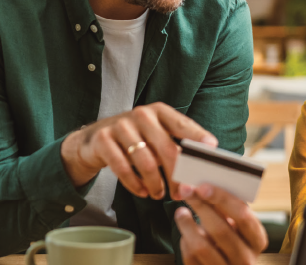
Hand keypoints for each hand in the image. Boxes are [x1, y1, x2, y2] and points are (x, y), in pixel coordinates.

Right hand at [60, 102, 216, 199]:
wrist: (93, 140)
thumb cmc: (134, 141)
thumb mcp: (155, 137)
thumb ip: (176, 146)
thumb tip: (203, 164)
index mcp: (159, 111)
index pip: (182, 124)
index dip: (197, 136)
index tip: (212, 148)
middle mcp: (141, 115)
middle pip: (166, 148)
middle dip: (177, 175)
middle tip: (181, 193)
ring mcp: (120, 126)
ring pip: (146, 162)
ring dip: (155, 183)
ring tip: (159, 194)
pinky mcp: (103, 140)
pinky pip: (123, 168)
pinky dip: (135, 184)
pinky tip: (142, 192)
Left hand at [175, 183, 267, 264]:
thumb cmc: (231, 240)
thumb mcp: (237, 226)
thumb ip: (226, 209)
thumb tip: (203, 186)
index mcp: (257, 240)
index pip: (243, 216)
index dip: (222, 199)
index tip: (202, 186)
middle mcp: (246, 259)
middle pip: (220, 230)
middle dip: (200, 206)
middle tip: (185, 190)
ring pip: (201, 247)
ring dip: (187, 225)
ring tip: (181, 212)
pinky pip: (191, 258)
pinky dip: (185, 242)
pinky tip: (186, 234)